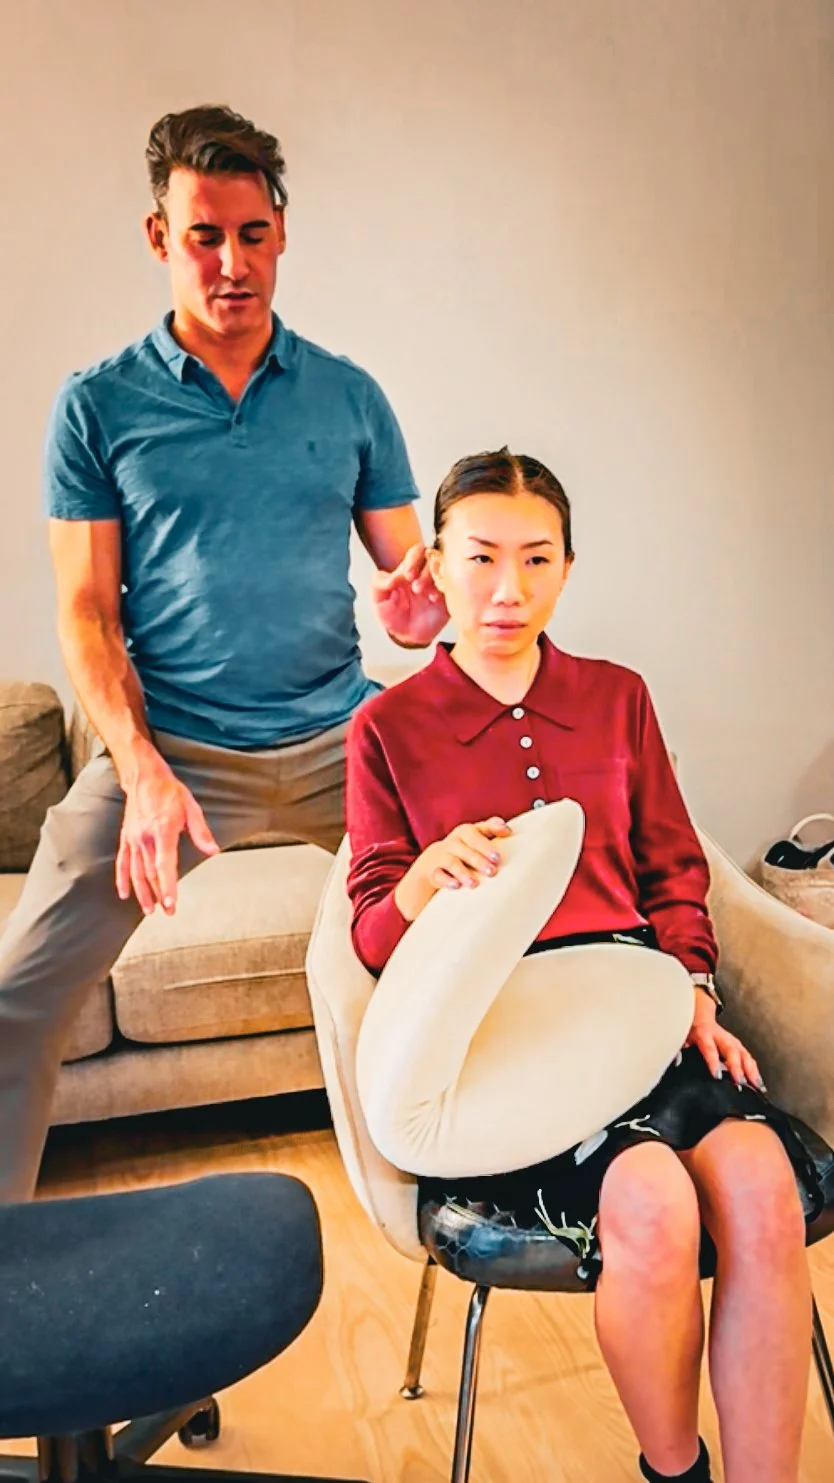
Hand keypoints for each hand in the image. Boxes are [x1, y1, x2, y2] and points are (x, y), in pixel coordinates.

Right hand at [116, 754, 218, 915]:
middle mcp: (145, 838)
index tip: (171, 904)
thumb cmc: (169, 791)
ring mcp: (133, 839)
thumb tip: (213, 851)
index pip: (164, 865)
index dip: (168, 887)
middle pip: (150, 873)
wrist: (143, 778)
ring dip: (143, 893)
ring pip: (136, 872)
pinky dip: (122, 880)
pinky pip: (123, 863)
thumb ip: (201, 832)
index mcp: (162, 830)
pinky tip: (125, 895)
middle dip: (159, 895)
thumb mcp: (191, 808)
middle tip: (168, 912)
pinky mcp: (126, 838)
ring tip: (150, 910)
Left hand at [371, 543, 448, 647]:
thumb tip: (393, 577)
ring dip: (435, 580)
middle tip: (416, 588)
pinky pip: (454, 587)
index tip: (406, 576)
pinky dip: (445, 590)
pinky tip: (435, 600)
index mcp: (410, 568)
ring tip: (427, 595)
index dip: (414, 560)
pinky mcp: (448, 597)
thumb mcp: (378, 598)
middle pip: (434, 558)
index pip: (417, 551)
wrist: (405, 635)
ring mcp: (439, 584)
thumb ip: (379, 584)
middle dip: (425, 571)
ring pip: (445, 570)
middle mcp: (426, 573)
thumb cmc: (391, 614)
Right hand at [394, 817, 511, 920]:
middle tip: (495, 866)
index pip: (481, 827)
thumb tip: (522, 842)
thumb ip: (494, 841)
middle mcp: (455, 841)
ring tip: (474, 883)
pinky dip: (447, 880)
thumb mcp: (475, 845)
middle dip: (481, 853)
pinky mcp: (432, 872)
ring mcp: (442, 856)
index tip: (507, 832)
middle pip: (468, 842)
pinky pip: (438, 875)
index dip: (494, 827)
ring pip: (453, 861)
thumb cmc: (463, 855)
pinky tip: (456, 886)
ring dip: (464, 871)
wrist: (430, 866)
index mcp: (468, 833)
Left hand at [685, 990, 766, 1091]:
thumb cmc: (689, 1026)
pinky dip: (754, 1071)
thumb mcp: (679, 1034)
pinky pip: (748, 1057)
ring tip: (756, 1086)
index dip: (713, 1062)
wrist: (699, 1012)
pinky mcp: (737, 1045)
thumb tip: (675, 1061)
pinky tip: (758, 1083)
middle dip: (737, 1066)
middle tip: (740, 1081)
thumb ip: (677, 1048)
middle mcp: (721, 1037)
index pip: (709, 1048)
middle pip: (732, 1051)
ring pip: (743, 1054)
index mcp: (703, 1034)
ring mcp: (731, 1040)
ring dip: (750, 1070)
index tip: (717, 1075)